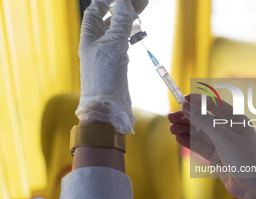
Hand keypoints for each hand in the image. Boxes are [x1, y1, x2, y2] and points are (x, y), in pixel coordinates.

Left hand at [76, 0, 147, 133]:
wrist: (107, 107)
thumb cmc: (104, 78)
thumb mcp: (112, 46)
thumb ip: (120, 23)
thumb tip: (125, 3)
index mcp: (89, 36)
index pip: (96, 10)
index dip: (107, 1)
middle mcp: (97, 43)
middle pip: (110, 18)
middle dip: (124, 8)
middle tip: (141, 3)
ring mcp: (107, 53)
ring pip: (119, 31)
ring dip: (129, 21)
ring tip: (143, 13)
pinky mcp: (117, 63)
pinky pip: (124, 43)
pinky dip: (132, 36)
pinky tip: (139, 33)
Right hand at [168, 94, 255, 198]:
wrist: (254, 187)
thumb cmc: (245, 159)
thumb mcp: (222, 138)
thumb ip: (204, 122)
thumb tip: (187, 107)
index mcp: (235, 119)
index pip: (213, 105)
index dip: (197, 101)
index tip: (181, 100)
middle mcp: (228, 130)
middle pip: (203, 119)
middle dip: (187, 117)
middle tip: (170, 117)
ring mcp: (221, 143)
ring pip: (199, 133)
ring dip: (185, 129)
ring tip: (171, 128)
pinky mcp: (216, 156)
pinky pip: (200, 146)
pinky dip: (189, 142)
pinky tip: (178, 137)